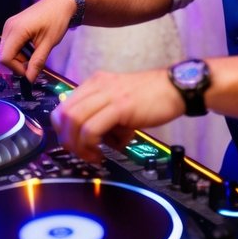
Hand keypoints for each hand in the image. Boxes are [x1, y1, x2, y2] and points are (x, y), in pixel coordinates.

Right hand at [0, 0, 76, 80]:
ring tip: (35, 54)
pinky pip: (10, 43)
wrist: (60, 3)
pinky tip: (31, 47)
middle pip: (4, 55)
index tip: (30, 72)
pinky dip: (19, 50)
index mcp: (16, 30)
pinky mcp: (12, 26)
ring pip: (6, 50)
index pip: (5, 57)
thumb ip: (37, 62)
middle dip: (17, 64)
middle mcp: (9, 27)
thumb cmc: (56, 20)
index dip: (16, 68)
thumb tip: (30, 79)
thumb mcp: (48, 43)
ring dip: (19, 57)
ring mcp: (9, 25)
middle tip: (34, 65)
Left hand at [50, 69, 184, 163]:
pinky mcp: (120, 106)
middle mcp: (98, 85)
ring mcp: (108, 94)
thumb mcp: (120, 103)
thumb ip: (104, 116)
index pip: (63, 106)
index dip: (62, 130)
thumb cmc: (151, 98)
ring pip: (75, 121)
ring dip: (78, 145)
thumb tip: (91, 140)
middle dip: (67, 141)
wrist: (175, 88)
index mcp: (95, 83)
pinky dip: (90, 145)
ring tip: (92, 155)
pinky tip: (101, 153)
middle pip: (64, 114)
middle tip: (81, 153)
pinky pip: (92, 128)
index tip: (73, 145)